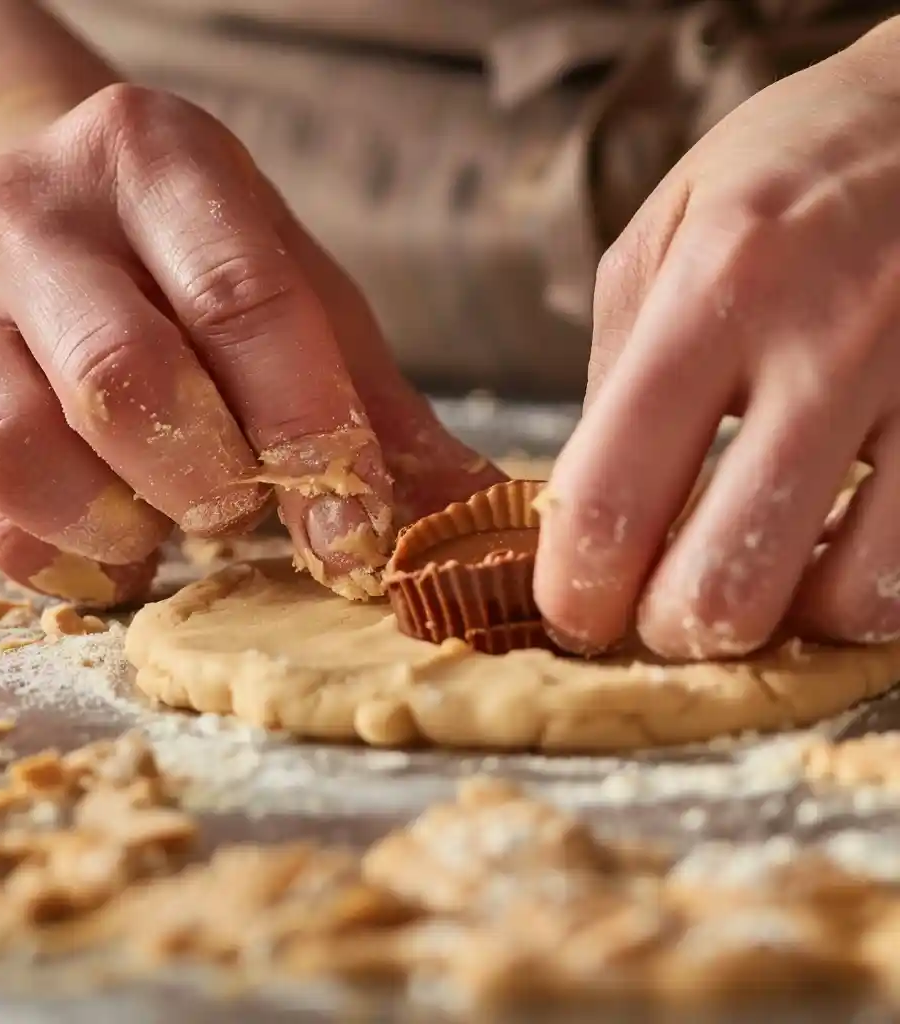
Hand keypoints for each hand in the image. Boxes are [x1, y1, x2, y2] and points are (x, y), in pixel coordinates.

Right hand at [0, 84, 501, 605]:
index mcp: (158, 163)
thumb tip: (474, 516)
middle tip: (255, 512)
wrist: (24, 221)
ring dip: (134, 522)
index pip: (243, 300)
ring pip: (28, 452)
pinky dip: (78, 559)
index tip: (354, 528)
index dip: (308, 428)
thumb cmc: (187, 267)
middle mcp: (36, 219)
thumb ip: (375, 406)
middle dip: (217, 482)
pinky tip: (126, 539)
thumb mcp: (294, 296)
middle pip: (128, 378)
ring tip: (182, 518)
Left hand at [534, 20, 899, 658]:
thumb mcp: (664, 232)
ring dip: (781, 619)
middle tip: (660, 610)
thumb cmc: (789, 171)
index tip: (574, 612)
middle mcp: (828, 345)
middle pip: (725, 586)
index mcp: (715, 292)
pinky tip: (834, 545)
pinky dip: (864, 586)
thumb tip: (587, 504)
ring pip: (845, 601)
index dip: (576, 593)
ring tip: (756, 570)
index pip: (611, 496)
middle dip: (673, 629)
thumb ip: (616, 370)